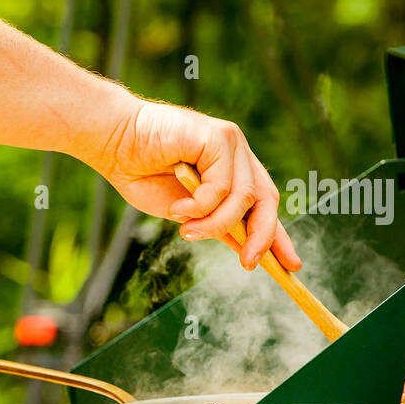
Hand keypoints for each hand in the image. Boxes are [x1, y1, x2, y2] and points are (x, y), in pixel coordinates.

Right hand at [90, 96, 300, 270]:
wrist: (113, 142)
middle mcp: (237, 155)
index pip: (263, 204)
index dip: (277, 236)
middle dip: (261, 236)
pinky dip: (199, 205)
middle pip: (266, 200)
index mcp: (230, 171)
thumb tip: (243, 247)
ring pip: (243, 198)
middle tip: (248, 262)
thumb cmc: (140, 173)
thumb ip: (213, 222)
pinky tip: (177, 209)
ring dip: (214, 223)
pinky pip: (222, 186)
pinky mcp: (218, 137)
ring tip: (186, 230)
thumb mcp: (183, 211)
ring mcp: (230, 144)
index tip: (290, 266)